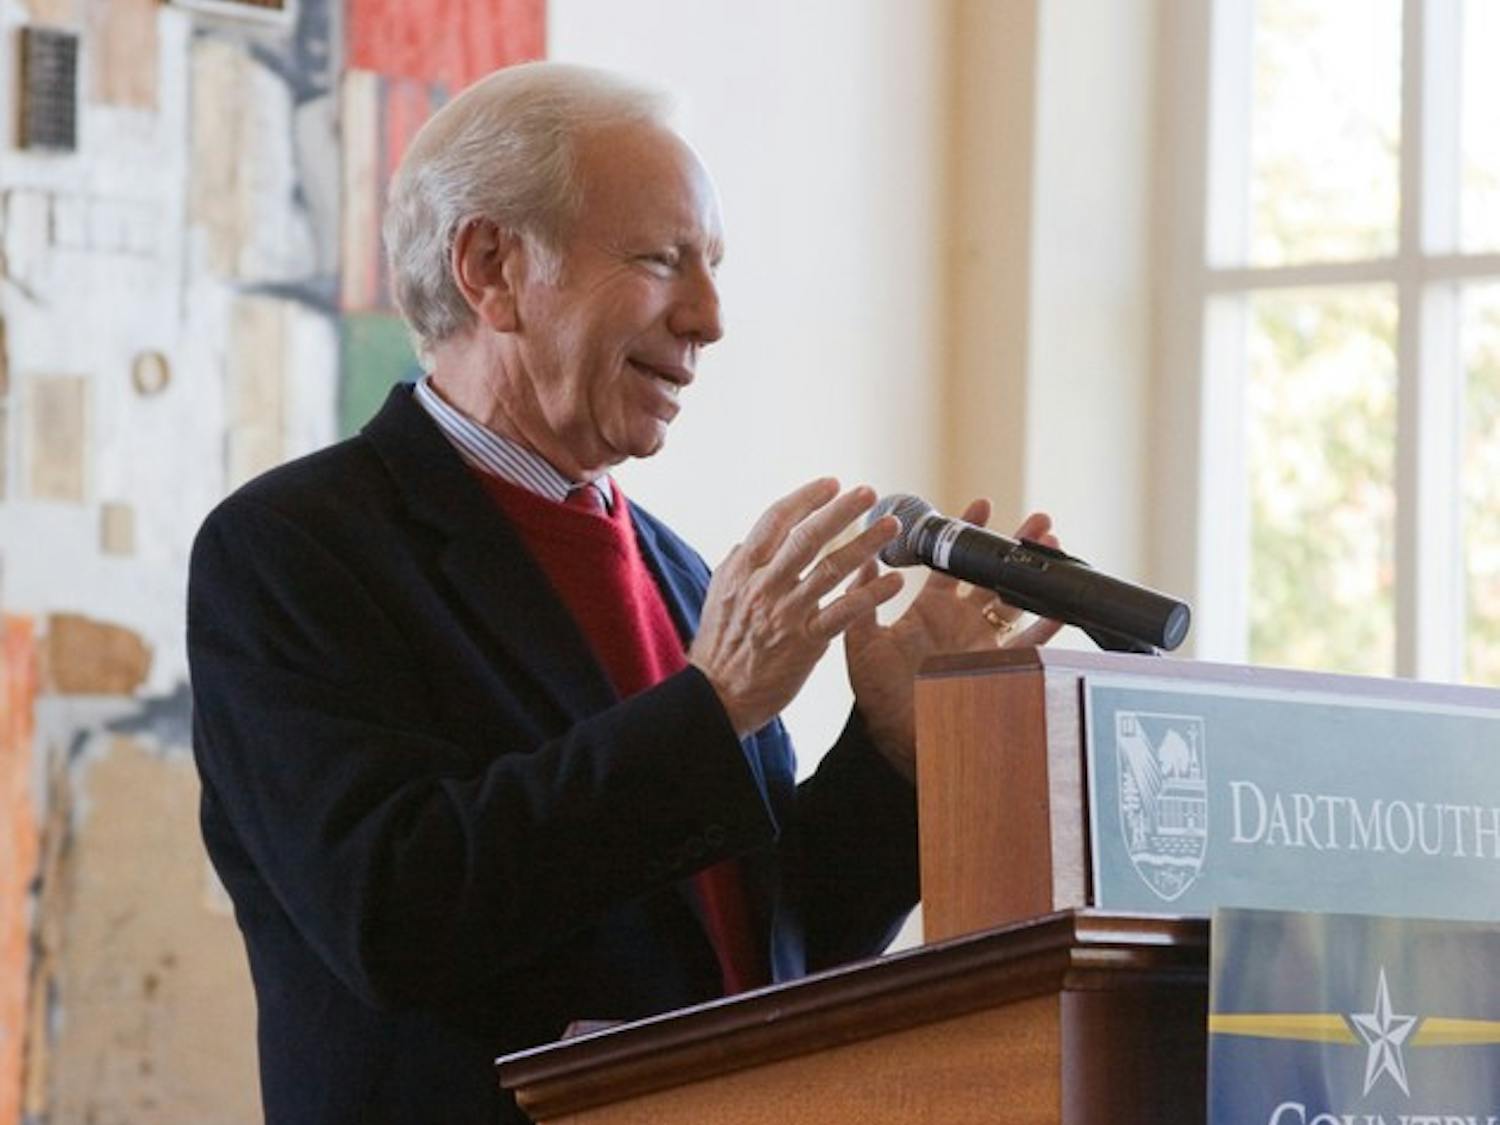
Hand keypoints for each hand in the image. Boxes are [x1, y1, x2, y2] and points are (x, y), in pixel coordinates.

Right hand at [689, 478, 904, 736]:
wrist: (717, 696)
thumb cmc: (720, 645)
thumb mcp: (719, 595)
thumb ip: (739, 565)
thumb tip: (751, 540)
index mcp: (742, 569)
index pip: (775, 521)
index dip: (806, 499)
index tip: (831, 483)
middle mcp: (764, 586)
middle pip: (807, 538)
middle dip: (841, 511)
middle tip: (868, 492)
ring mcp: (786, 613)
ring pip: (831, 569)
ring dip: (866, 544)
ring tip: (891, 526)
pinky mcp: (806, 642)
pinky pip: (844, 611)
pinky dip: (871, 593)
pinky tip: (894, 580)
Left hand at [844, 501, 1063, 778]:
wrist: (897, 734)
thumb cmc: (876, 692)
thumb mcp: (862, 640)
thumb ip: (863, 598)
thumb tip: (862, 553)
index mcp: (931, 607)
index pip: (952, 561)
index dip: (968, 532)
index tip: (982, 504)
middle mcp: (962, 619)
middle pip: (994, 573)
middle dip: (1016, 545)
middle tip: (1039, 520)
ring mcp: (984, 641)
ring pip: (1018, 598)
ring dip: (1037, 573)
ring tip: (1055, 546)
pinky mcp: (1000, 665)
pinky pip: (1032, 643)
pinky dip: (1051, 623)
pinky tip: (1065, 602)